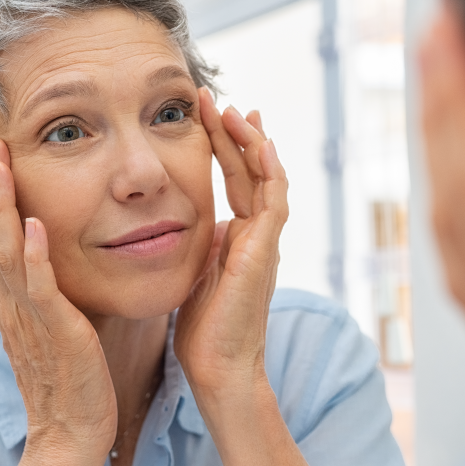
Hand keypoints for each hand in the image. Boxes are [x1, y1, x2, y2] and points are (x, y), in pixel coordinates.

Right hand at [0, 138, 116, 461]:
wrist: (71, 432)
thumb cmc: (64, 378)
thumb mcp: (42, 326)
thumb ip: (33, 292)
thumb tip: (33, 257)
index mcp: (5, 302)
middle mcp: (9, 304)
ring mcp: (30, 317)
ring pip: (5, 252)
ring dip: (0, 207)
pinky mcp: (58, 331)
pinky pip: (41, 289)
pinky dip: (35, 256)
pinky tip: (34, 225)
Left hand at [175, 87, 288, 397]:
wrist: (218, 367)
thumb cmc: (203, 330)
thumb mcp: (195, 273)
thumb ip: (199, 245)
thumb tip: (190, 223)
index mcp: (238, 238)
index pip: (235, 180)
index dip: (223, 146)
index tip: (208, 115)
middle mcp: (256, 235)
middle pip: (251, 171)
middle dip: (234, 133)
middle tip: (216, 98)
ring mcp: (264, 242)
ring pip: (267, 179)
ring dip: (251, 143)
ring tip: (234, 110)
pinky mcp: (265, 253)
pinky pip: (273, 203)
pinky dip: (270, 172)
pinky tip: (260, 144)